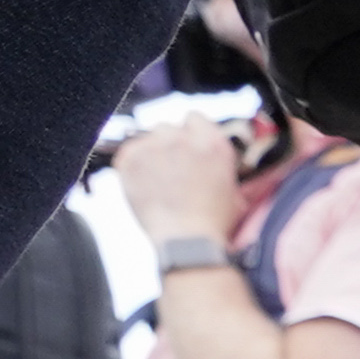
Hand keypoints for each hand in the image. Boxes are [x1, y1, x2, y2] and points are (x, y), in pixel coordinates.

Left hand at [109, 116, 241, 251]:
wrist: (187, 241)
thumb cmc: (213, 222)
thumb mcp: (231, 187)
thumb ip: (216, 163)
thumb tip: (205, 159)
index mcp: (212, 142)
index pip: (194, 118)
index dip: (191, 133)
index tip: (189, 149)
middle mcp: (182, 138)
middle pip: (167, 127)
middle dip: (169, 144)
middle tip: (172, 169)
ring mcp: (153, 146)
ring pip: (146, 137)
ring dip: (151, 153)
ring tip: (157, 180)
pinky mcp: (130, 158)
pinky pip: (128, 151)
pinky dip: (133, 165)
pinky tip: (144, 184)